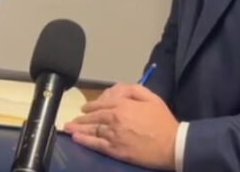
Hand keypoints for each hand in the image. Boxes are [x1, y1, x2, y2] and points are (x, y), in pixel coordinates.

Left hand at [63, 83, 177, 169]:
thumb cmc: (163, 121)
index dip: (91, 105)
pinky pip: (96, 144)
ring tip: (68, 128)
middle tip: (73, 119)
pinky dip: (84, 141)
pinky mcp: (115, 150)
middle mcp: (115, 118)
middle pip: (93, 117)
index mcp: (123, 105)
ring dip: (78, 128)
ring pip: (92, 130)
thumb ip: (134, 90)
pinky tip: (76, 139)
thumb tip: (118, 89)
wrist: (171, 144)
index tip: (85, 108)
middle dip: (81, 118)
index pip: (101, 103)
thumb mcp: (152, 98)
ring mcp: (113, 135)